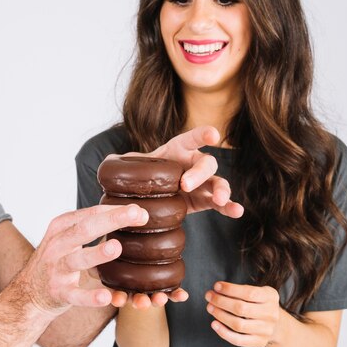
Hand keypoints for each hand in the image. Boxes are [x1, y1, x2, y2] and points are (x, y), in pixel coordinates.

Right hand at [20, 203, 150, 313]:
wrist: (29, 292)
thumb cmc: (57, 259)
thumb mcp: (68, 237)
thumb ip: (92, 226)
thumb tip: (133, 212)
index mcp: (62, 227)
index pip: (91, 213)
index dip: (115, 211)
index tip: (140, 211)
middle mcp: (58, 245)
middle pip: (84, 229)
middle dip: (111, 220)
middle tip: (137, 215)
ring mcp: (57, 269)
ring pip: (78, 260)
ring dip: (97, 254)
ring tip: (116, 247)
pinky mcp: (59, 292)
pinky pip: (76, 295)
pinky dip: (90, 297)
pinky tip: (106, 296)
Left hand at [100, 125, 242, 307]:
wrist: (146, 197)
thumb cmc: (141, 176)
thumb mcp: (129, 168)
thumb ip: (120, 164)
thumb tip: (109, 163)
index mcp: (176, 150)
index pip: (191, 138)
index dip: (203, 134)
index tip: (213, 134)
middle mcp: (192, 164)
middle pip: (206, 162)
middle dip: (199, 172)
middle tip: (185, 184)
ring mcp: (201, 183)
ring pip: (217, 182)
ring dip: (222, 190)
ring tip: (222, 200)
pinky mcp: (203, 201)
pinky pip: (220, 203)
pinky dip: (229, 207)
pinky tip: (237, 212)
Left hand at [205, 282, 280, 346]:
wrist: (275, 323)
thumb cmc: (258, 303)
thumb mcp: (256, 291)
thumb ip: (240, 290)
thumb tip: (217, 290)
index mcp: (270, 297)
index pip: (249, 293)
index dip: (230, 289)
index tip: (216, 286)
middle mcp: (271, 314)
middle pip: (241, 308)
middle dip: (220, 301)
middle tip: (209, 296)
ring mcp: (266, 330)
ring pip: (238, 325)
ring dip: (220, 315)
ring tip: (210, 307)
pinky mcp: (260, 342)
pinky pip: (238, 340)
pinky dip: (224, 332)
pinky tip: (214, 324)